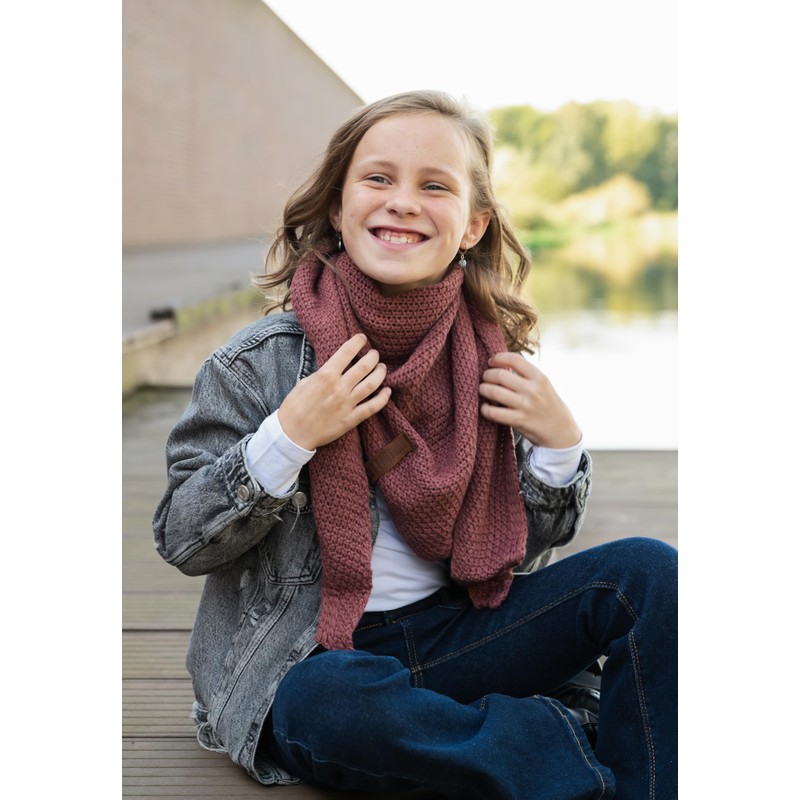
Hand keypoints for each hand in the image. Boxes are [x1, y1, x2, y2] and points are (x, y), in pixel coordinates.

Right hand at [278, 333, 390, 450]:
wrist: (292, 433)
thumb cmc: (294, 406)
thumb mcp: (305, 382)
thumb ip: (322, 373)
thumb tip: (335, 367)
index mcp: (326, 375)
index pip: (347, 351)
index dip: (358, 341)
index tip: (362, 338)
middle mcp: (339, 388)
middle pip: (364, 366)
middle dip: (373, 356)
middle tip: (374, 354)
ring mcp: (347, 404)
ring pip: (372, 384)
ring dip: (380, 372)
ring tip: (382, 367)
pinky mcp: (352, 419)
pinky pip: (373, 407)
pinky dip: (383, 398)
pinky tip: (387, 391)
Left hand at [479, 351, 580, 448]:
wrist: (561, 431)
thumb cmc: (548, 406)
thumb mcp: (544, 386)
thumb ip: (526, 375)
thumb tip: (501, 364)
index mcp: (539, 377)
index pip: (514, 359)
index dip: (498, 358)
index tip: (491, 362)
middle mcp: (533, 390)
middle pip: (500, 375)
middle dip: (487, 375)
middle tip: (485, 379)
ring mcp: (526, 405)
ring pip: (494, 392)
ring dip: (483, 390)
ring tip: (483, 391)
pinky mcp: (519, 421)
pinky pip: (493, 412)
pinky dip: (485, 409)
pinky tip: (485, 408)